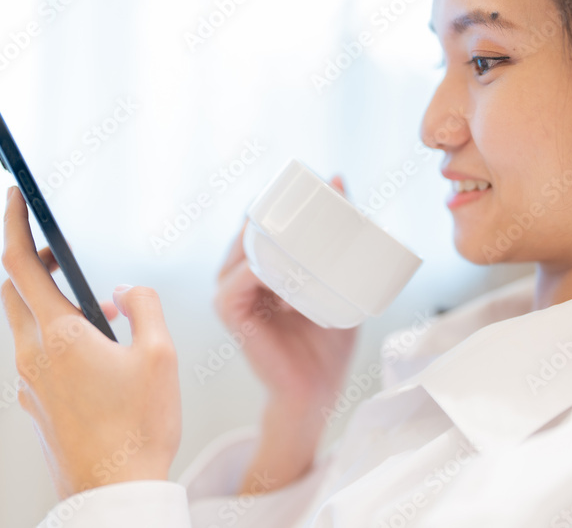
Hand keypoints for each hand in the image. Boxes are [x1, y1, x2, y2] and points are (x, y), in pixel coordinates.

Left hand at [0, 186, 180, 498]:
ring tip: (96, 314)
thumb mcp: (160, 356)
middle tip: (59, 254)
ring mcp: (28, 383)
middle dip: (33, 263)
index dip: (14, 223)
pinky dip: (54, 339)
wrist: (114, 493)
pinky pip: (35, 357)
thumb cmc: (139, 429)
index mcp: (59, 334)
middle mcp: (32, 355)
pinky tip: (94, 358)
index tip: (13, 196)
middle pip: (15, 291)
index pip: (20, 263)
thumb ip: (144, 307)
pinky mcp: (35, 406)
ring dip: (49, 304)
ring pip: (24, 325)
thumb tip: (126, 289)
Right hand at [214, 176, 357, 492]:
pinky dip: (257, 270)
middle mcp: (239, 275)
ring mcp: (231, 293)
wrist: (318, 391)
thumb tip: (342, 179)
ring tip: (302, 225)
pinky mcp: (230, 314)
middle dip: (277, 207)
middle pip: (249, 228)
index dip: (283, 198)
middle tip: (316, 196)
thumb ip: (340, 241)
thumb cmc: (327, 341)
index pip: (263, 220)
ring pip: (242, 248)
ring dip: (267, 234)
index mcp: (261, 266)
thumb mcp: (339, 281)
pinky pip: (236, 282)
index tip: (316, 183)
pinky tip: (282, 266)